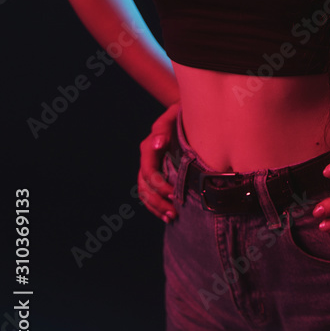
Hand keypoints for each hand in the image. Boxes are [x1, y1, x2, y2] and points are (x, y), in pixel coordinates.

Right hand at [137, 101, 179, 222]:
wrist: (184, 113)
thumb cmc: (181, 114)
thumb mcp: (172, 115)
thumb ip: (163, 128)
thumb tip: (158, 144)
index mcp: (149, 146)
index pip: (149, 171)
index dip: (159, 185)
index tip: (174, 195)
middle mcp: (147, 158)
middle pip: (145, 186)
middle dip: (158, 201)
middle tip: (174, 212)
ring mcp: (150, 166)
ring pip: (145, 192)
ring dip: (156, 207)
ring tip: (171, 217)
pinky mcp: (156, 172)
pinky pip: (150, 193)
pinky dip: (156, 205)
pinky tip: (167, 215)